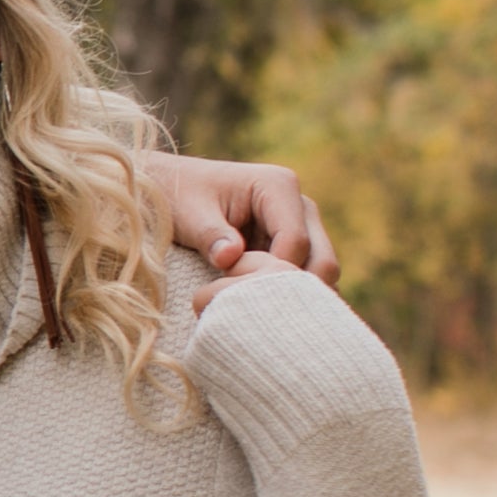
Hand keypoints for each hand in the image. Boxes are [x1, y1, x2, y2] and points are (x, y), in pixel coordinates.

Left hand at [144, 153, 337, 311]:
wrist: (173, 190)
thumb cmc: (179, 197)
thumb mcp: (188, 214)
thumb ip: (211, 235)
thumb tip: (230, 257)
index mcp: (278, 186)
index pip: (296, 242)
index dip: (271, 273)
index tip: (236, 291)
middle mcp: (301, 206)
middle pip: (322, 261)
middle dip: (292, 289)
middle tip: (253, 309)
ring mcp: (303, 228)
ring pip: (320, 274)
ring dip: (291, 295)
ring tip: (252, 309)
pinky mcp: (296, 248)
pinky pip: (306, 279)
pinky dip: (288, 295)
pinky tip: (258, 307)